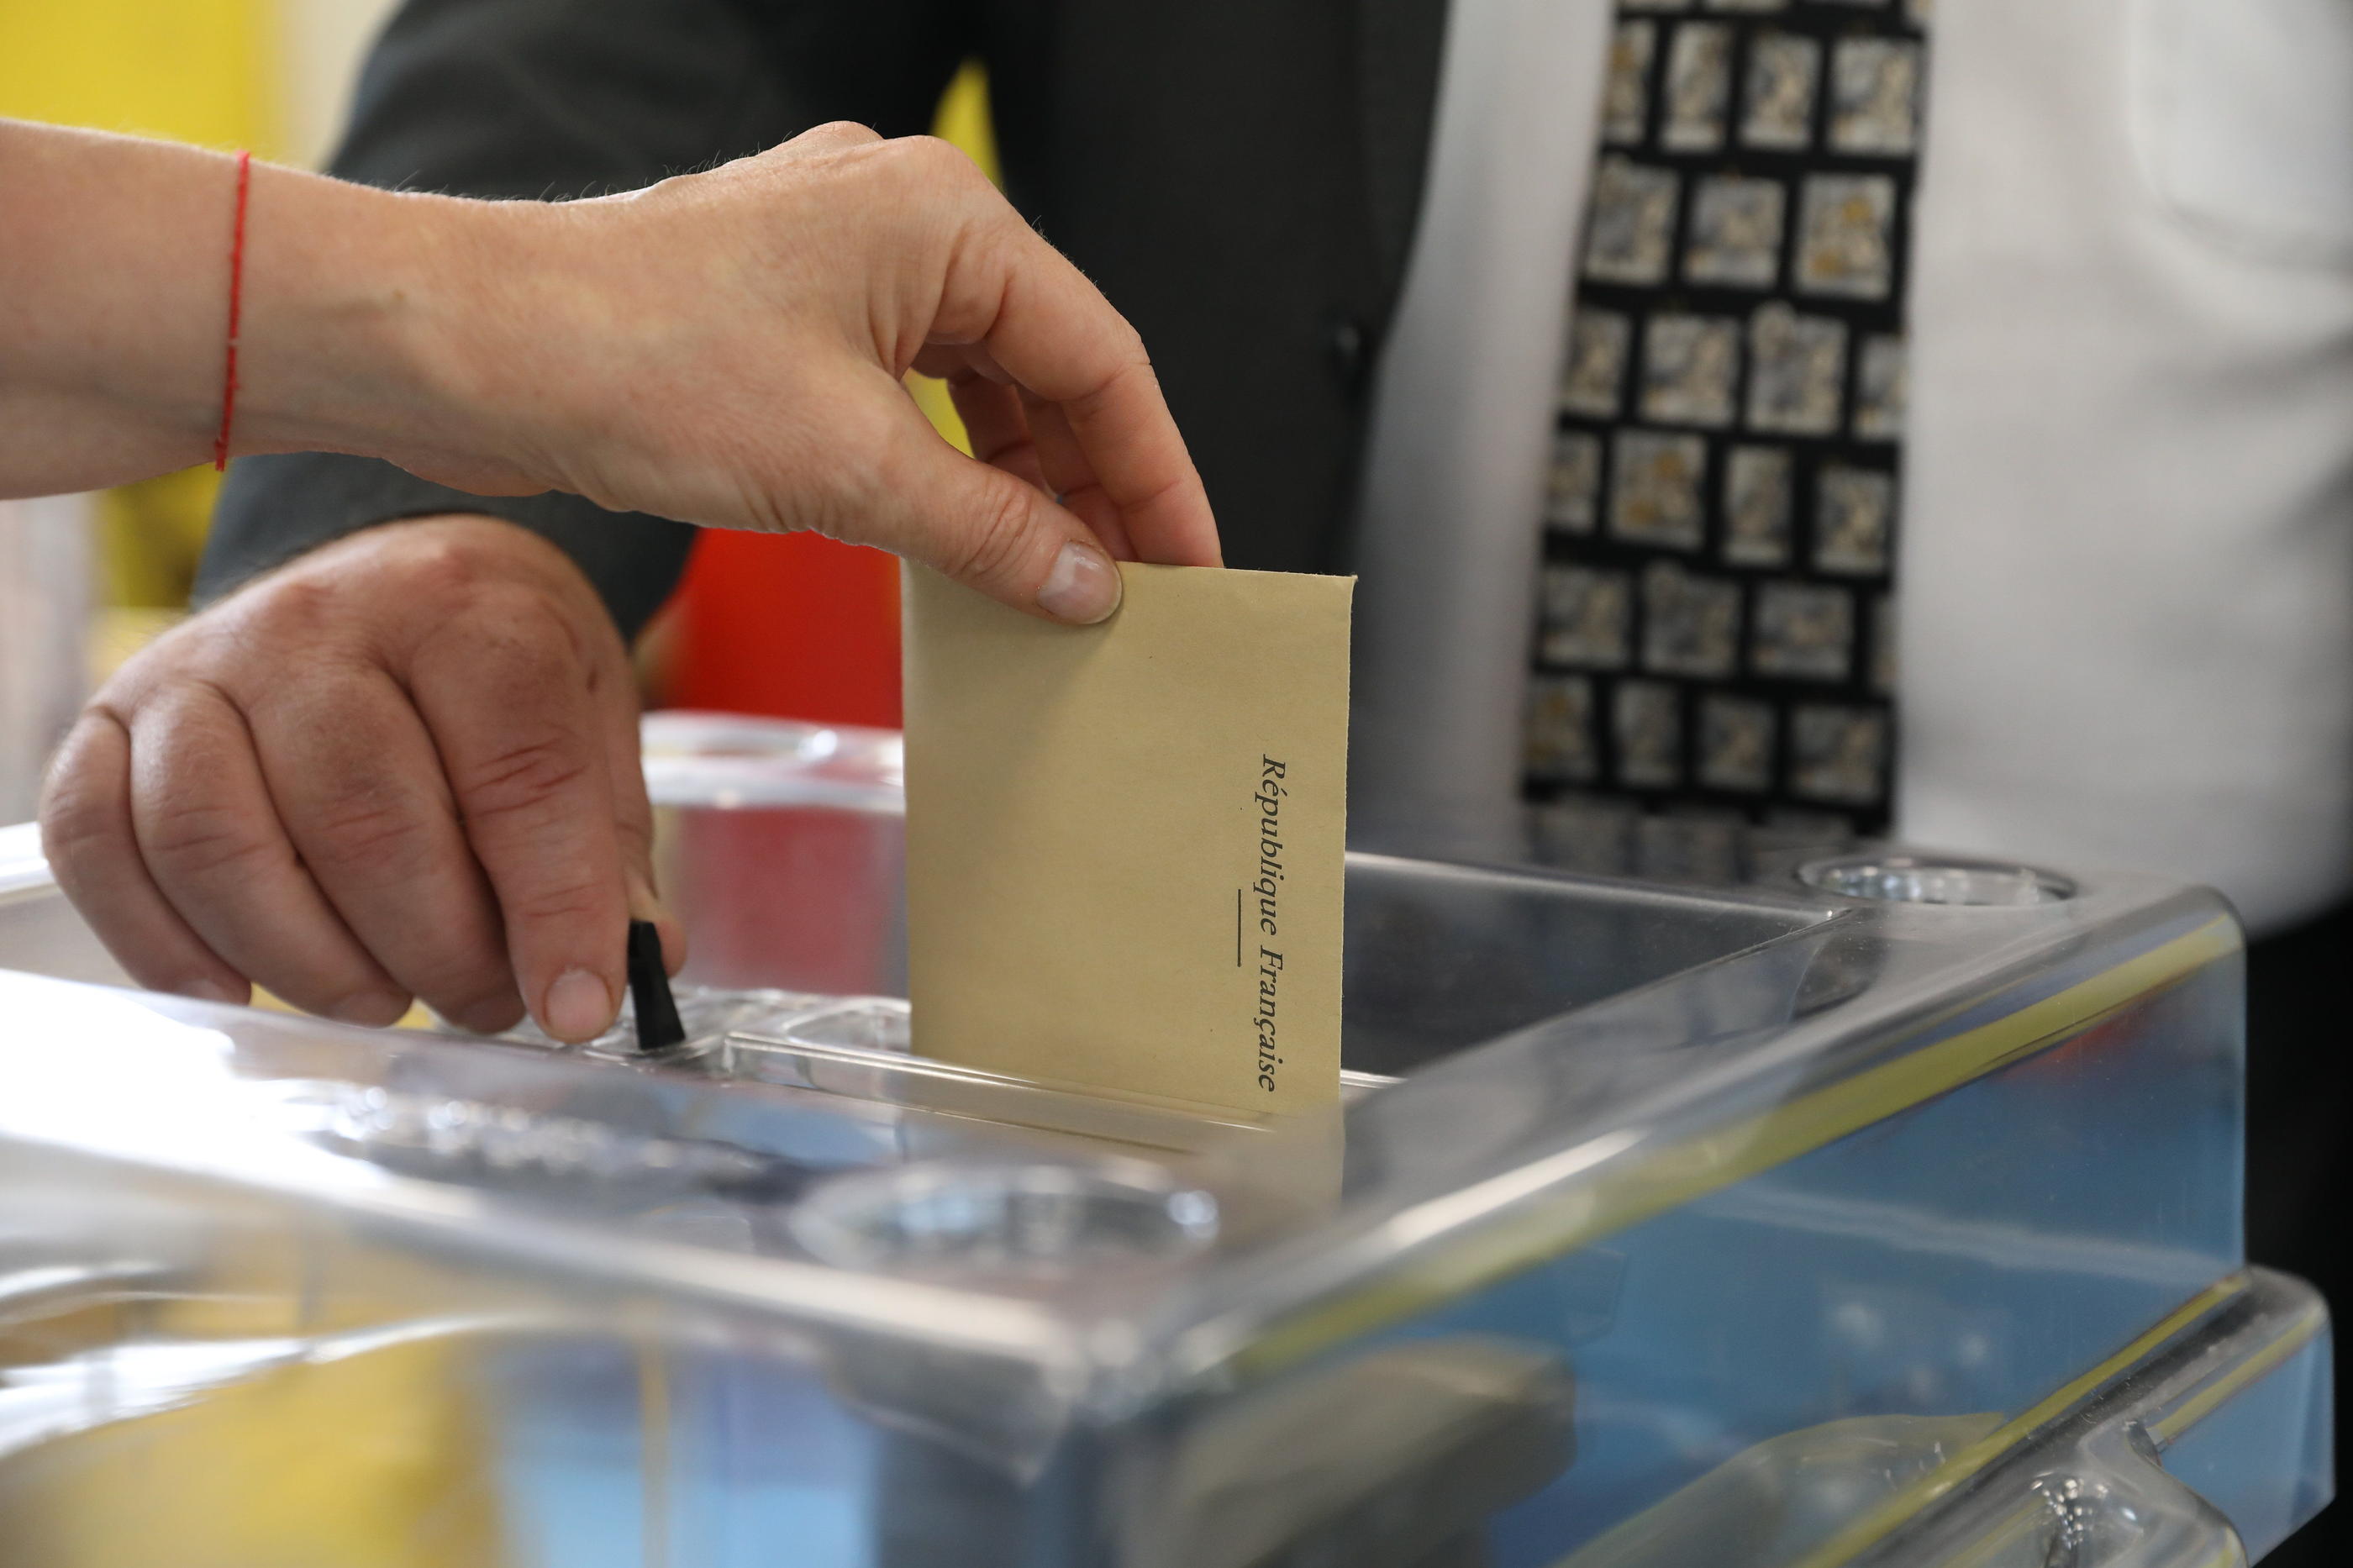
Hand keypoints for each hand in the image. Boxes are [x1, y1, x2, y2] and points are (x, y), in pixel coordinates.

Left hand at [3, 121, 1216, 622]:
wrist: (461, 344)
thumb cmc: (629, 360)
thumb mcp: (845, 467)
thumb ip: (988, 530)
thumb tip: (1087, 585)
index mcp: (942, 220)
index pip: (1101, 357)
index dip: (1157, 473)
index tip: (1194, 566)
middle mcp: (903, 221)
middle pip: (1049, 367)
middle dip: (1093, 486)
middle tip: (1134, 595)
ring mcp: (840, 263)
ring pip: (979, 384)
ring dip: (1020, 487)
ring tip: (1057, 588)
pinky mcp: (788, 312)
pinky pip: (909, 394)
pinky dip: (947, 472)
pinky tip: (967, 546)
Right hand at [40, 515, 670, 1040]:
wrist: (400, 572)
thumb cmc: (500, 664)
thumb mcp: (588, 723)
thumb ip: (605, 849)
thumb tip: (626, 968)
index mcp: (465, 611)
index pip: (514, 773)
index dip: (553, 909)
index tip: (578, 1007)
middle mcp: (319, 622)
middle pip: (364, 822)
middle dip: (437, 951)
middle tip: (485, 1002)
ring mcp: (200, 666)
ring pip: (221, 844)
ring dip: (311, 962)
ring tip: (384, 997)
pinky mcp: (113, 715)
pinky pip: (99, 842)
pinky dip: (162, 942)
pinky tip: (241, 990)